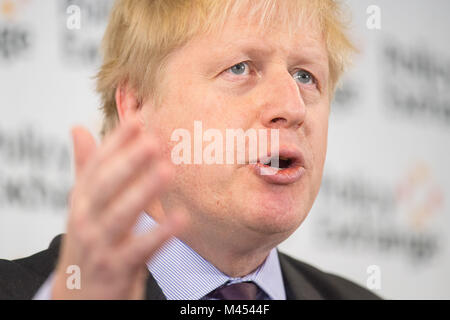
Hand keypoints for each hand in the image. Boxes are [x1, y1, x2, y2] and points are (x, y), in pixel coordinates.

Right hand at [52, 116, 185, 298]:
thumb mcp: (85, 206)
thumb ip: (86, 168)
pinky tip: (181, 218)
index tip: (138, 118)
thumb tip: (77, 128)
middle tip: (153, 141)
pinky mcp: (115, 270)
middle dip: (128, 162)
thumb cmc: (89, 243)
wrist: (78, 297)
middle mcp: (85, 220)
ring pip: (119, 215)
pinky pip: (140, 250)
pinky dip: (160, 234)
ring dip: (142, 192)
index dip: (116, 142)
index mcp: (81, 200)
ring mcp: (99, 245)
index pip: (97, 165)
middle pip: (105, 186)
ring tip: (167, 170)